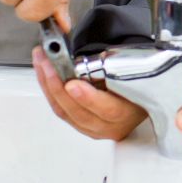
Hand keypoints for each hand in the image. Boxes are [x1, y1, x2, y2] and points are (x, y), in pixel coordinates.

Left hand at [32, 47, 147, 138]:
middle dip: (58, 86)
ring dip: (48, 85)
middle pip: (78, 112)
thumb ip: (110, 67)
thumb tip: (82, 53)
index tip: (72, 84)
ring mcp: (93, 129)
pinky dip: (50, 92)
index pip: (108, 109)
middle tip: (48, 64)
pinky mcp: (80, 126)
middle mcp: (110, 126)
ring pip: (65, 112)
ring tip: (41, 62)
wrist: (140, 100)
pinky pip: (61, 111)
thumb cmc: (138, 84)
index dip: (88, 98)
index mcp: (127, 113)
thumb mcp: (133, 74)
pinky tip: (44, 75)